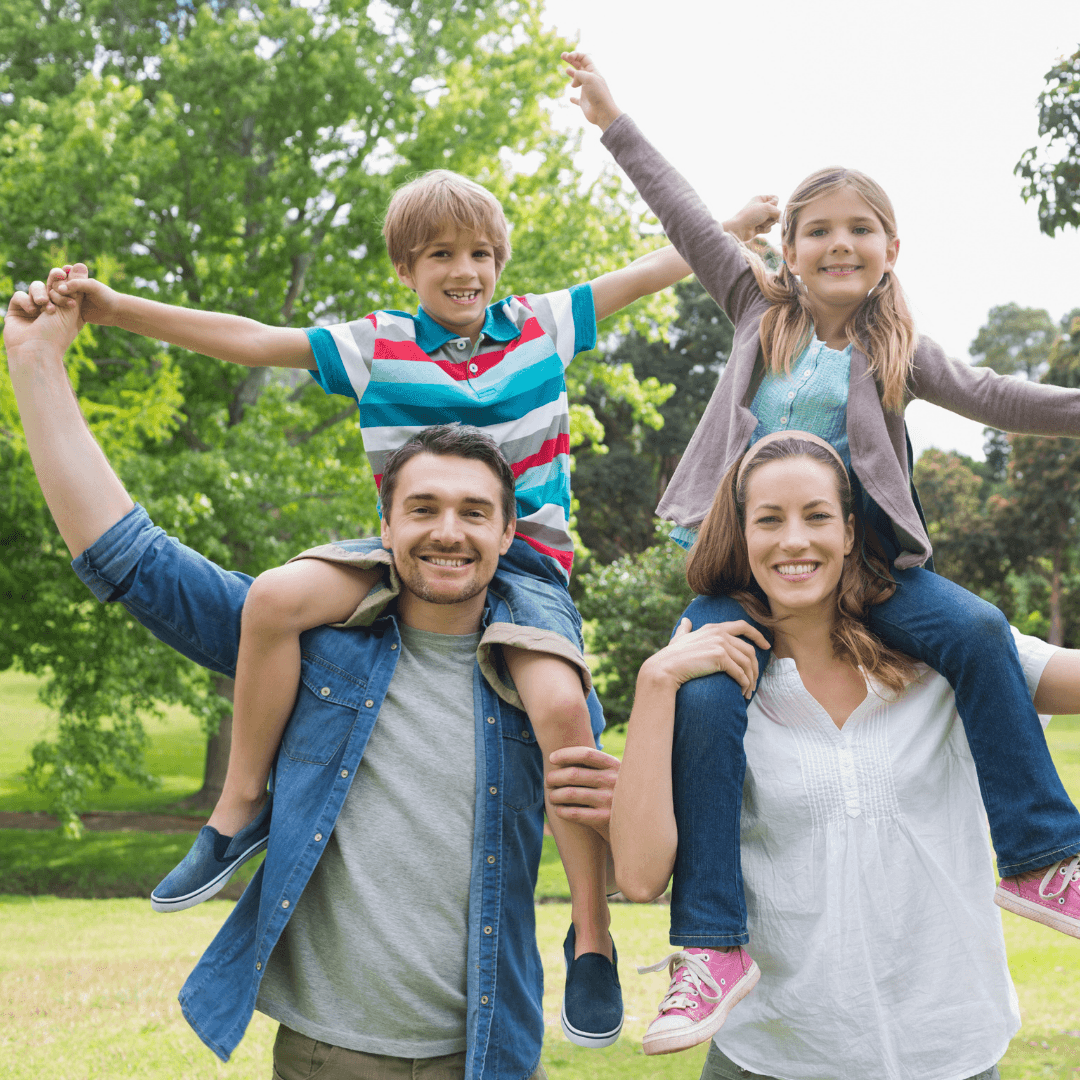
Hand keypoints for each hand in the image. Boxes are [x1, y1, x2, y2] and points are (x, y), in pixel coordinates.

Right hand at [3, 265, 86, 356]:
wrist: (36, 350)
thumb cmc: (57, 333)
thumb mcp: (72, 308)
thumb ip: (76, 286)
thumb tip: (82, 265)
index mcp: (67, 312)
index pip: (67, 289)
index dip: (68, 280)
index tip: (69, 272)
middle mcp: (51, 310)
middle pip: (51, 286)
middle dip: (55, 281)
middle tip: (59, 275)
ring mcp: (34, 310)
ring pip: (36, 288)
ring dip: (41, 293)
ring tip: (45, 305)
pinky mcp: (18, 311)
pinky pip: (21, 296)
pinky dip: (26, 301)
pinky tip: (32, 311)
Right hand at [51, 267, 121, 326]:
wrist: (114, 312)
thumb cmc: (105, 296)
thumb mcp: (92, 286)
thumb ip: (76, 284)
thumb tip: (59, 289)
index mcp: (75, 278)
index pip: (59, 273)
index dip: (57, 274)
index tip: (62, 276)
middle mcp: (69, 288)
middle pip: (54, 285)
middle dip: (58, 288)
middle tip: (68, 294)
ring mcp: (68, 299)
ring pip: (54, 296)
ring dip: (58, 299)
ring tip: (72, 305)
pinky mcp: (69, 311)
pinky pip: (57, 309)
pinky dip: (56, 309)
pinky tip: (56, 311)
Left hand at [546, 745, 619, 841]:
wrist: (637, 826)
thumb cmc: (616, 796)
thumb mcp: (613, 777)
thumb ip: (595, 767)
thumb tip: (561, 757)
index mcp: (615, 766)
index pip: (586, 754)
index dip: (566, 754)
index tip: (551, 758)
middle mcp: (613, 781)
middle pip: (574, 774)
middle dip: (555, 777)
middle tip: (548, 781)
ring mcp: (609, 801)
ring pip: (570, 793)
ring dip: (555, 795)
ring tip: (552, 797)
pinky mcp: (604, 820)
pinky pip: (574, 813)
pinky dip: (561, 811)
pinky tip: (559, 810)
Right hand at [562, 51, 621, 130]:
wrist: (603, 113)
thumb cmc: (598, 94)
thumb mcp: (588, 78)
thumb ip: (579, 74)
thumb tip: (573, 83)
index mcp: (593, 72)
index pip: (584, 58)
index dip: (576, 55)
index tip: (568, 57)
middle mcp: (590, 80)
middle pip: (580, 66)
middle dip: (572, 60)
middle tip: (562, 55)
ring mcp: (586, 91)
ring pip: (578, 80)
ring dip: (573, 74)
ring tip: (567, 71)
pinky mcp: (584, 102)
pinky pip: (577, 99)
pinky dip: (573, 99)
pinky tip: (571, 99)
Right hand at [642, 618, 769, 698]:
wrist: (666, 667)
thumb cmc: (671, 656)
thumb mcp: (680, 638)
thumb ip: (685, 629)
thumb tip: (686, 622)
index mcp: (713, 627)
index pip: (743, 626)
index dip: (757, 635)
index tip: (766, 646)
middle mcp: (719, 633)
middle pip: (749, 650)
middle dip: (756, 667)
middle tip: (755, 681)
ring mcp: (721, 644)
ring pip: (747, 663)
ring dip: (751, 679)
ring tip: (748, 691)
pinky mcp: (720, 657)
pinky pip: (740, 673)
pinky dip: (744, 684)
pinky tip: (741, 691)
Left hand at [723, 195, 780, 243]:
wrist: (739, 228)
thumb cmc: (751, 215)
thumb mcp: (767, 208)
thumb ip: (778, 212)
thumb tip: (781, 220)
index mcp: (760, 199)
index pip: (775, 198)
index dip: (775, 203)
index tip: (770, 206)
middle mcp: (760, 207)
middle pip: (775, 211)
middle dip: (772, 215)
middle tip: (764, 216)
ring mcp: (760, 218)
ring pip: (773, 220)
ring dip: (768, 223)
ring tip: (759, 223)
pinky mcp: (759, 227)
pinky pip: (769, 228)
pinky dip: (764, 229)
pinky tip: (757, 229)